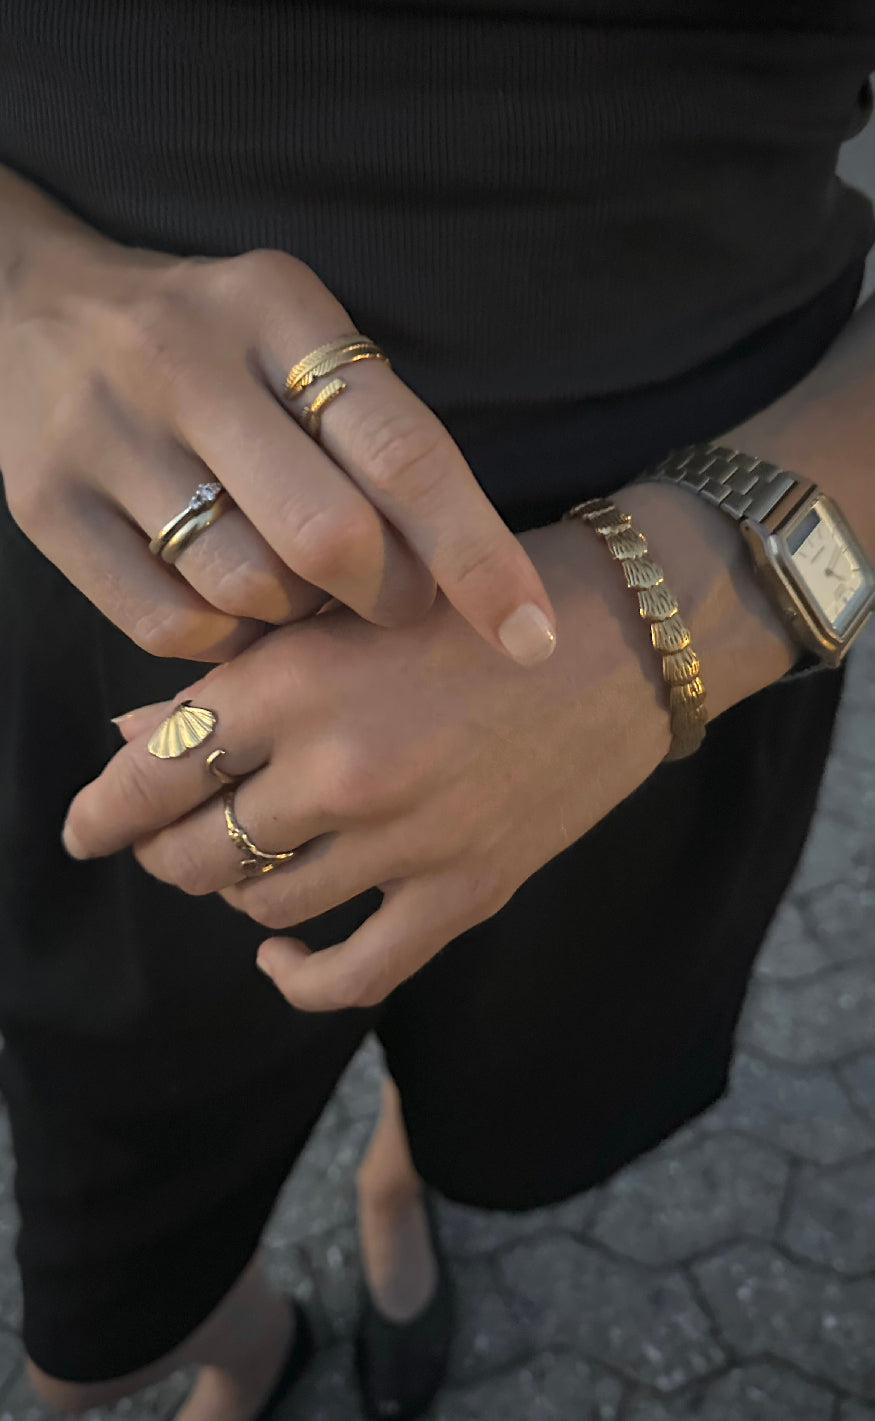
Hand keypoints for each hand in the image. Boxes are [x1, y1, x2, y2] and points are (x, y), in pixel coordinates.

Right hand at [0, 169, 554, 662]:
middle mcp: (183, 360)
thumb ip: (373, 434)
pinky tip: (231, 600)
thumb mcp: (298, 339)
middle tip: (395, 603)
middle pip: (329, 537)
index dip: (477, 555)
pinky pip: (171, 626)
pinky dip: (225, 637)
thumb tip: (457, 580)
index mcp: (274, 306)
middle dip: (387, 598)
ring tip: (299, 584)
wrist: (32, 307)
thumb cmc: (211, 344)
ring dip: (300, 616)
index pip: (401, 448)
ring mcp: (104, 434)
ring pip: (251, 590)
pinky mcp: (47, 506)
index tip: (531, 633)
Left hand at [62, 519, 670, 1009]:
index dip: (102, 810)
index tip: (81, 830)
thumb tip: (133, 732)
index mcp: (300, 680)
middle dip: (162, 853)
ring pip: (263, 907)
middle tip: (161, 843)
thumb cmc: (480, 601)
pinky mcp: (465, 892)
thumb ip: (241, 672)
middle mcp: (342, 768)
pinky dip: (300, 980)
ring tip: (237, 868)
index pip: (158, 769)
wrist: (626, 636)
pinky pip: (353, 974)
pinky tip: (280, 961)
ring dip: (232, 895)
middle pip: (198, 850)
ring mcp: (407, 840)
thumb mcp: (350, 609)